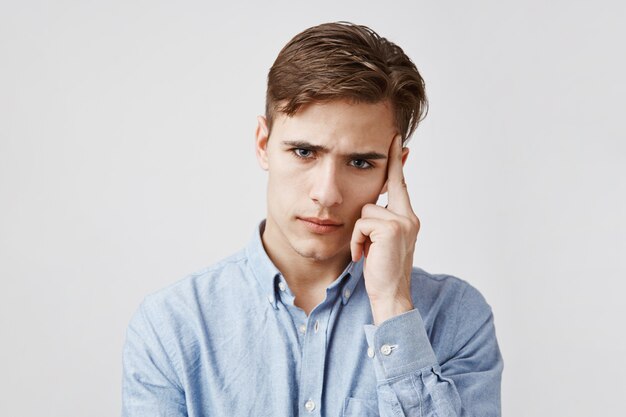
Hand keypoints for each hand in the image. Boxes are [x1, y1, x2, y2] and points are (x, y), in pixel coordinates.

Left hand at [350, 134, 419, 324]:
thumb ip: (379, 222)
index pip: (400, 186)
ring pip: (366, 210)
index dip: (397, 163)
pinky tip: (363, 256)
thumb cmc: (381, 272)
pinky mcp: (391, 229)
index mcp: (408, 219)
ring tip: (364, 251)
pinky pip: (362, 223)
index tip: (398, 141)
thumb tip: (371, 206)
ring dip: (358, 232)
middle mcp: (409, 217)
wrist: (389, 296)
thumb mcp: (380, 243)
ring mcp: (403, 222)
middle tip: (394, 137)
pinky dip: (357, 240)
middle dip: (391, 162)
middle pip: (389, 185)